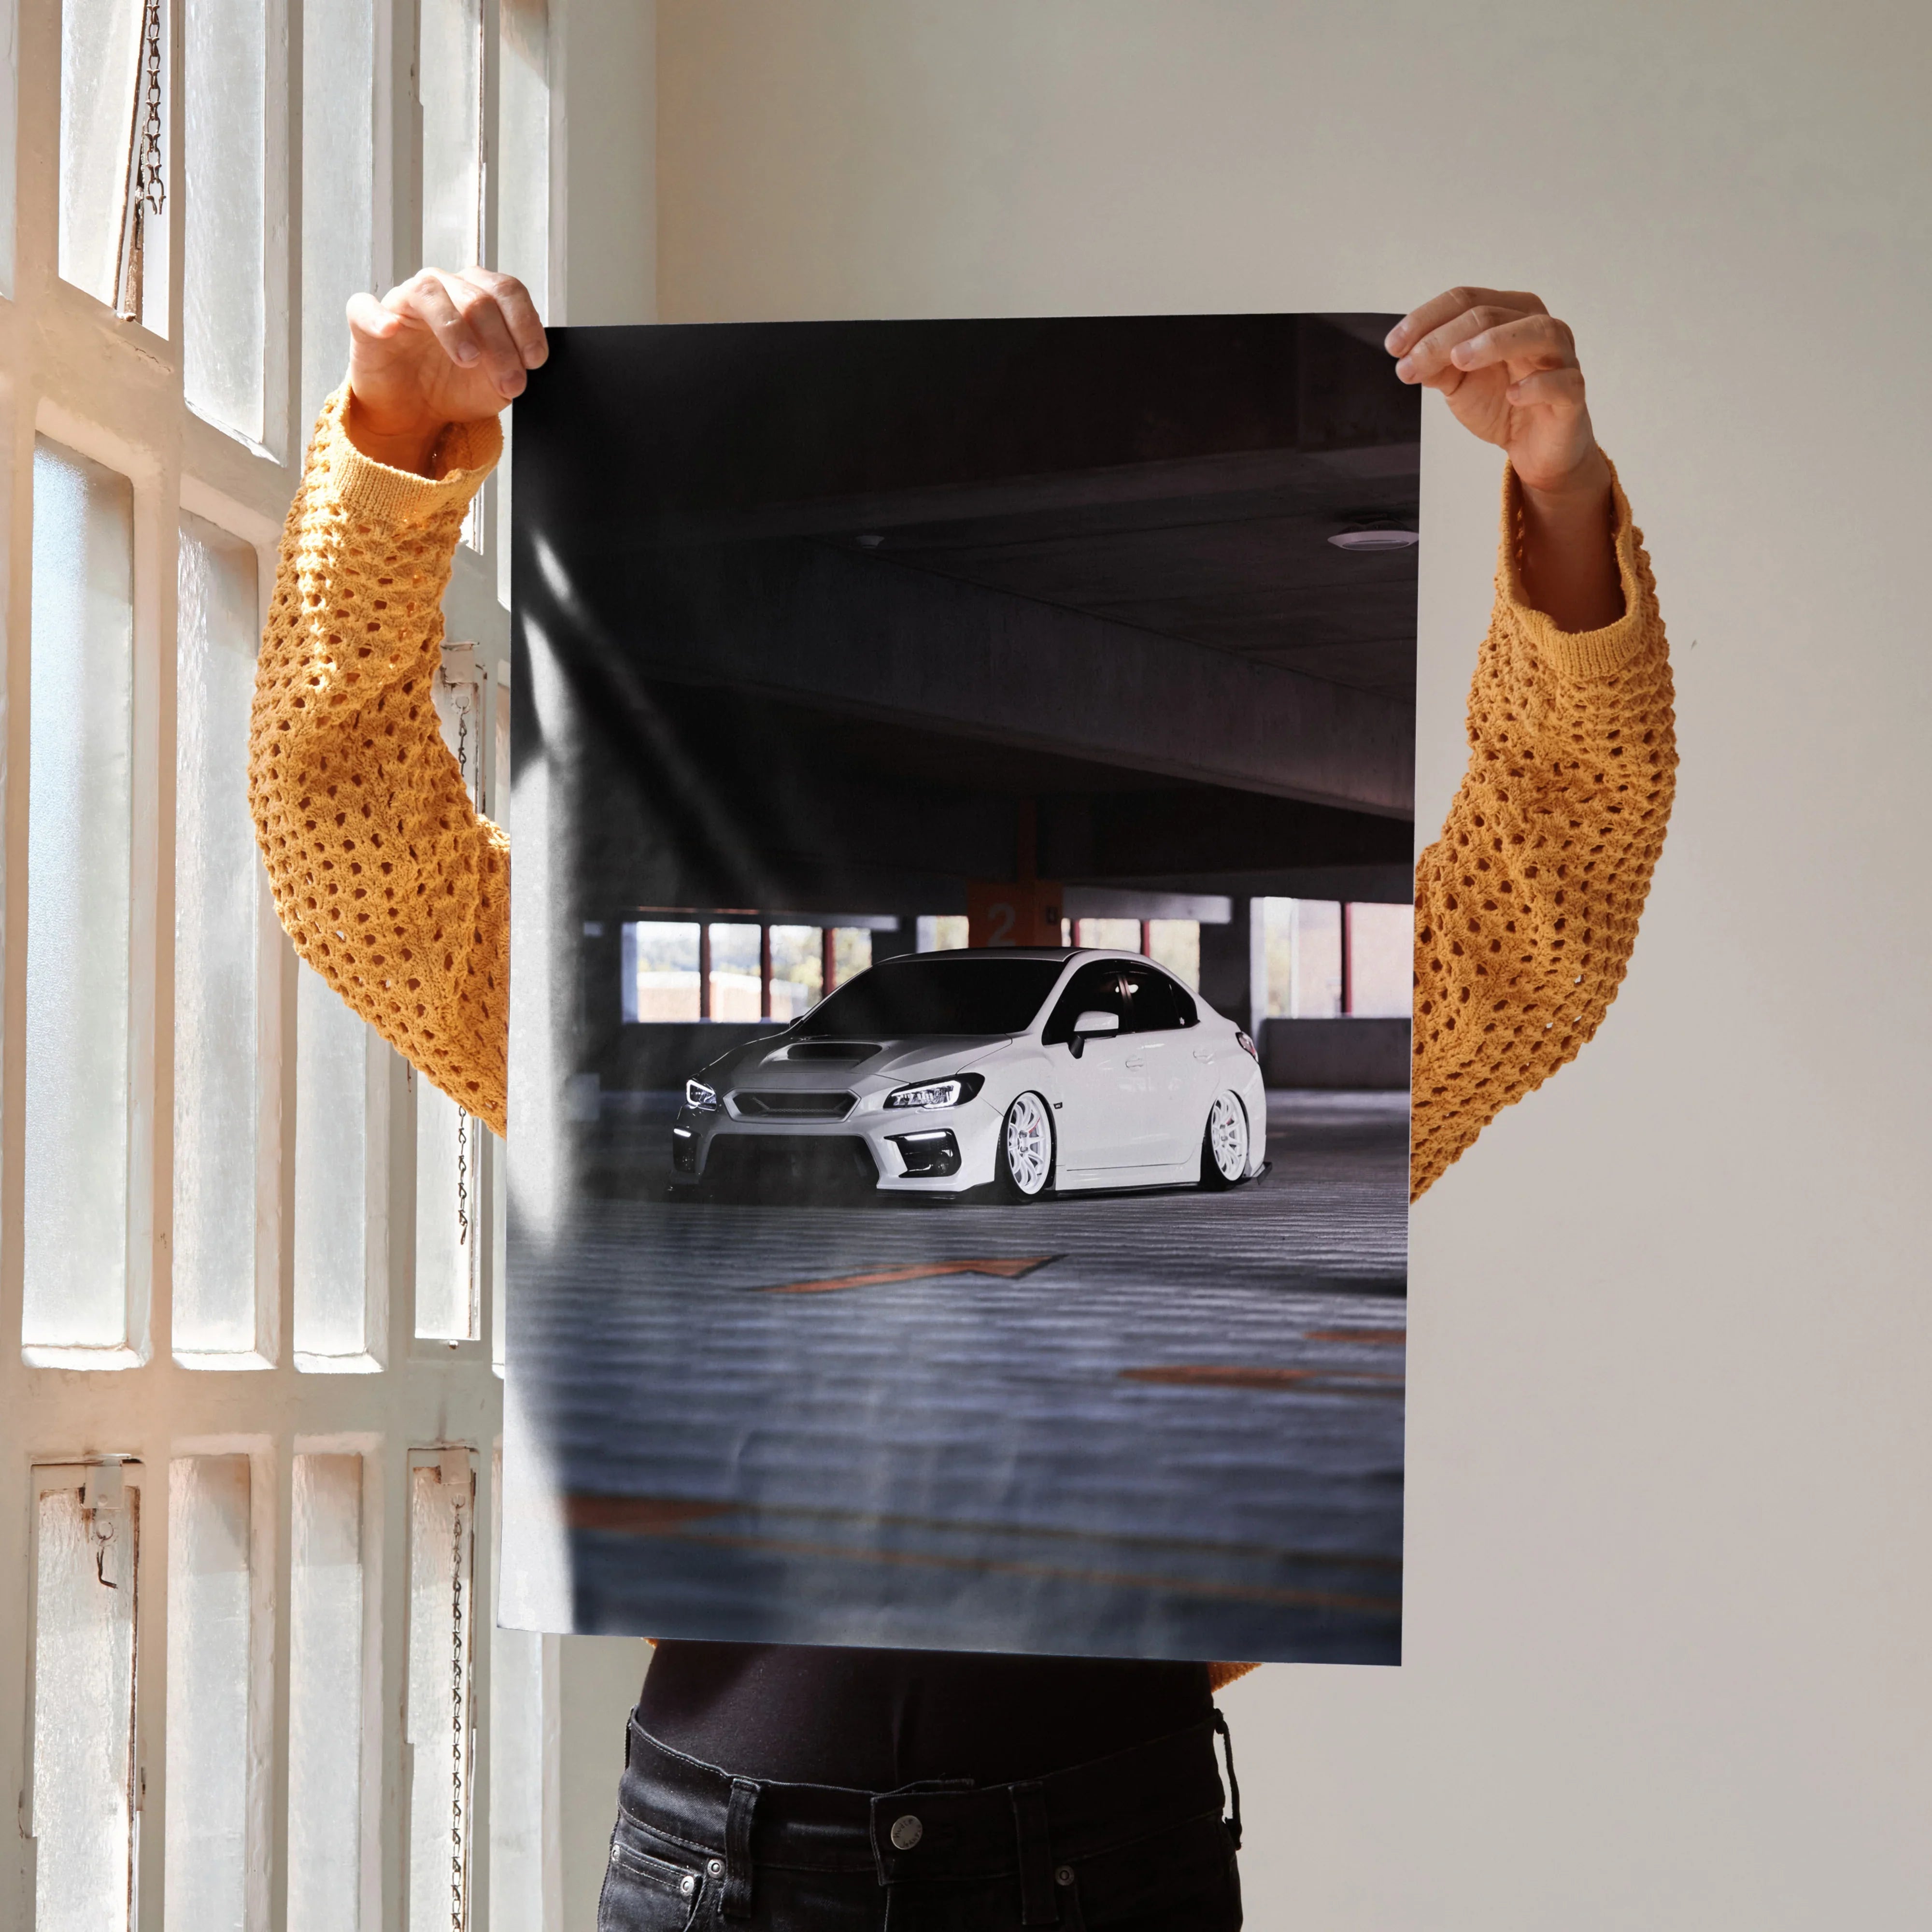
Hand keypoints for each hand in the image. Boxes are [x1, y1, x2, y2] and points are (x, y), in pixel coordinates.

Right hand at [344, 267, 547, 475]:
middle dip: (500, 343)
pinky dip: (378, 316)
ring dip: (454, 327)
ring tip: (468, 359)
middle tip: (509, 381)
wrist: (414, 413)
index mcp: (477, 295)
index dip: (525, 323)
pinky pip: (366, 307)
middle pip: (477, 297)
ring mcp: (404, 301)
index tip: (535, 360)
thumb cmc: (454, 387)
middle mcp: (443, 289)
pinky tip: (391, 330)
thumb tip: (525, 362)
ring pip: (429, 293)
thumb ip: (513, 367)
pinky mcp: (367, 321)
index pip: (507, 291)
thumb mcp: (496, 384)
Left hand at [1388, 287, 1621, 628]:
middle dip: (1444, 337)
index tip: (1393, 346)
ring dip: (1495, 342)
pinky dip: (1538, 384)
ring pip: (1537, 332)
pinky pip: (1563, 381)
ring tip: (1459, 360)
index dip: (1426, 319)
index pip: (1466, 300)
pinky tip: (1513, 394)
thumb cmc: (1500, 403)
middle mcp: (1538, 326)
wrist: (1533, 448)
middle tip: (1411, 363)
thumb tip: (1407, 356)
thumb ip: (1436, 365)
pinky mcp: (1573, 394)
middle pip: (1491, 314)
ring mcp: (1561, 358)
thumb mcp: (1458, 383)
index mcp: (1509, 314)